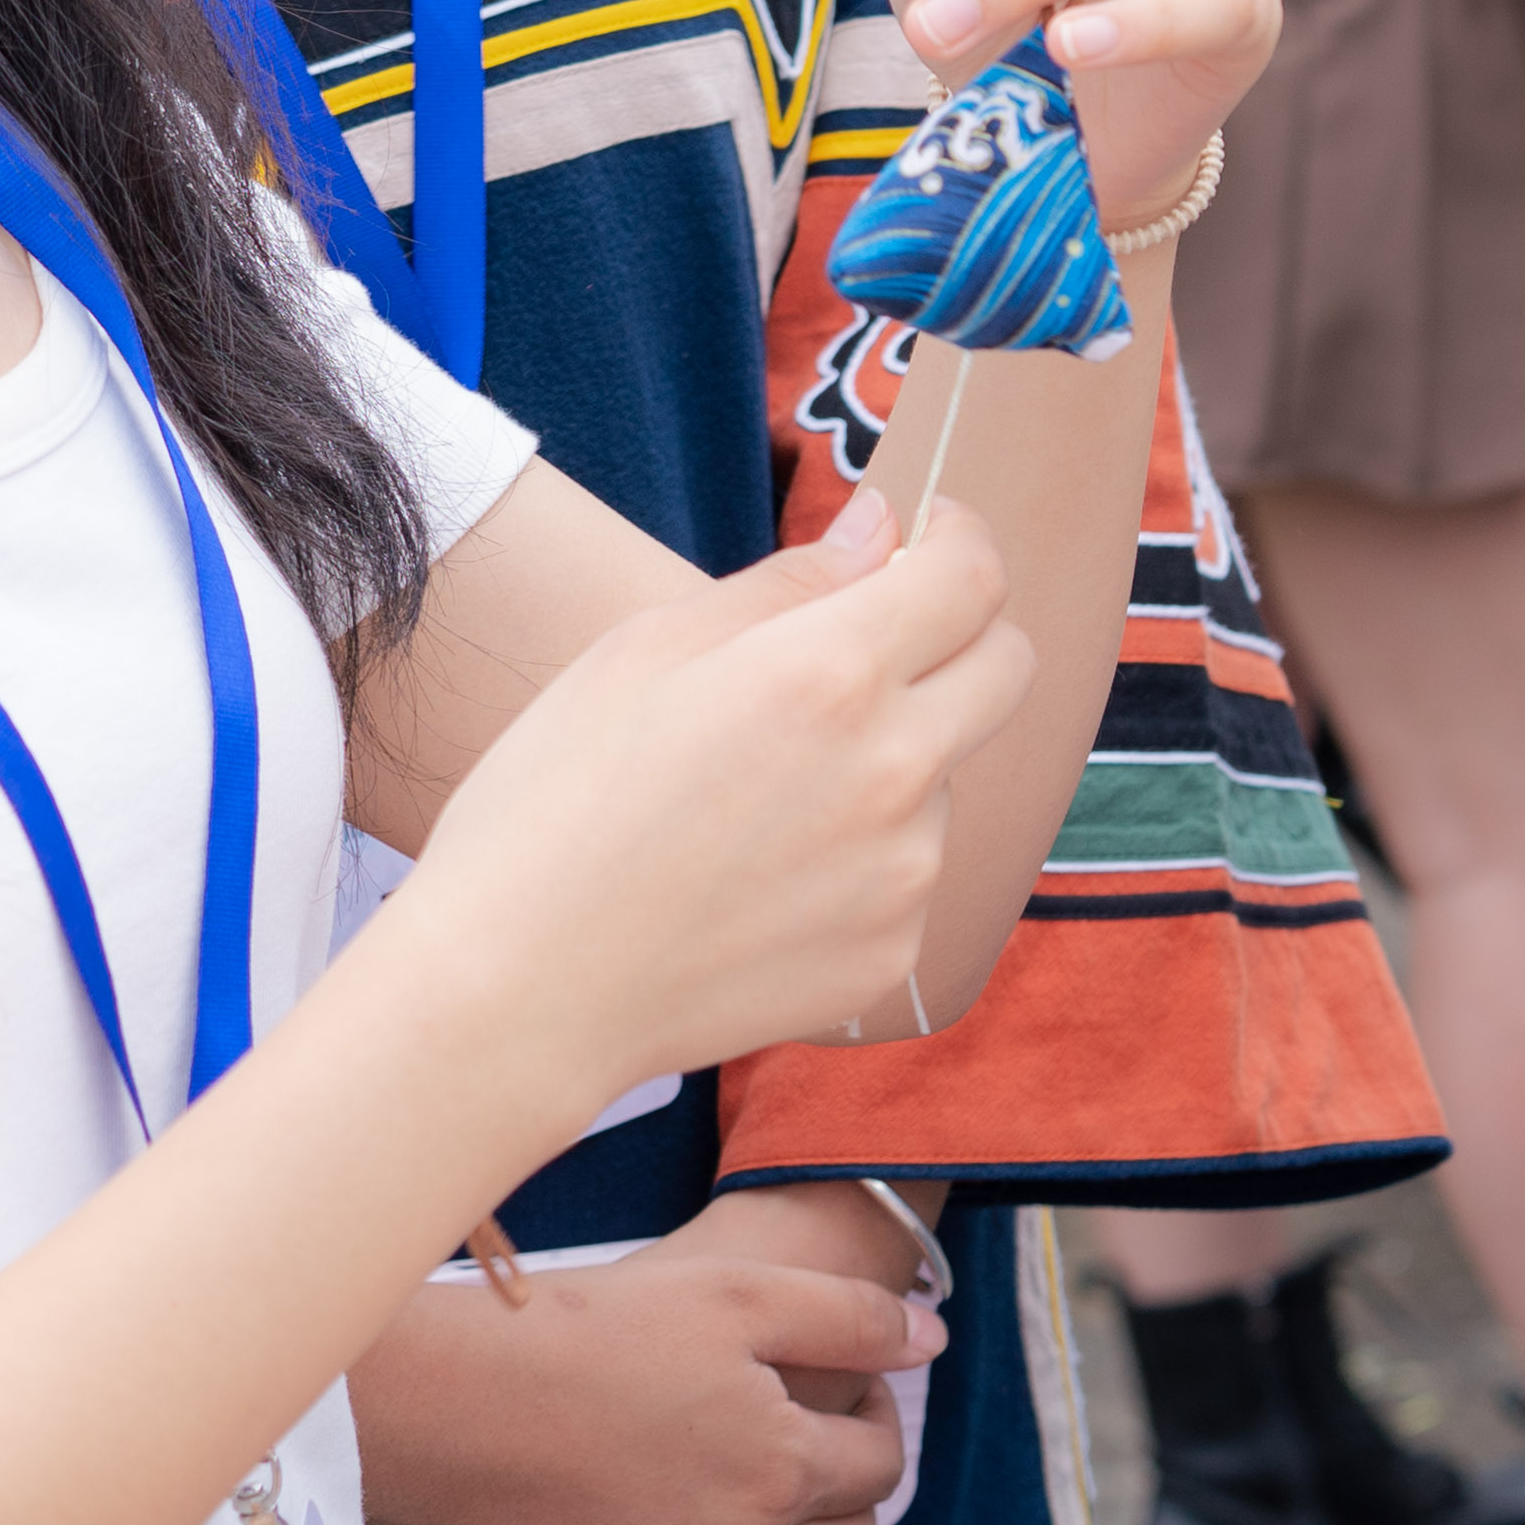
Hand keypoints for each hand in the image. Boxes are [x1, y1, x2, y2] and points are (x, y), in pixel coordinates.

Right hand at [352, 1233, 933, 1524]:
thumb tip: (931, 1343)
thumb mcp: (733, 1291)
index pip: (879, 1467)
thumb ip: (852, 1317)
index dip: (867, 1421)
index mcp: (783, 1474)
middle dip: (838, 1501)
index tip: (829, 1400)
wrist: (426, 1408)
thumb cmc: (578, 1334)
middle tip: (791, 1458)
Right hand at [371, 491, 1028, 1090]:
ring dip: (893, 760)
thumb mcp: (645, 651)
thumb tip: (886, 528)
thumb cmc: (553, 806)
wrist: (516, 995)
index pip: (974, 579)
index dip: (960, 541)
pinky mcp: (892, 953)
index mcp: (833, 674)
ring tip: (760, 800)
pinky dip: (860, 859)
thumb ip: (791, 580)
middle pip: (1007, 666)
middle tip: (881, 644)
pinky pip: (908, 873)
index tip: (929, 539)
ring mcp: (904, 871)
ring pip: (944, 776)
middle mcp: (895, 769)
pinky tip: (759, 879)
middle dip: (963, 635)